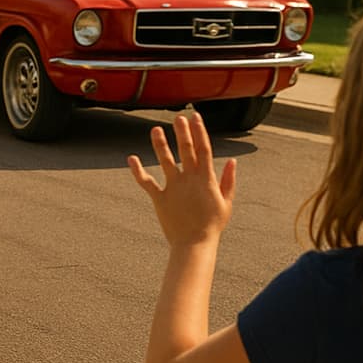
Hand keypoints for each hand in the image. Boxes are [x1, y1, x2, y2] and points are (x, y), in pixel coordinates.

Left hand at [128, 112, 236, 248]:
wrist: (194, 245)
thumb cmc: (212, 225)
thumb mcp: (226, 203)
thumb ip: (228, 181)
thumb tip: (232, 161)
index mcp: (207, 179)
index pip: (203, 149)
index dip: (199, 131)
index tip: (195, 117)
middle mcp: (189, 180)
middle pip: (185, 150)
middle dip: (182, 132)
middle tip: (178, 117)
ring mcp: (173, 188)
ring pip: (165, 161)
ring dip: (160, 144)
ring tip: (155, 130)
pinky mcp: (160, 198)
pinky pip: (147, 182)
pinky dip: (138, 171)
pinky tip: (131, 158)